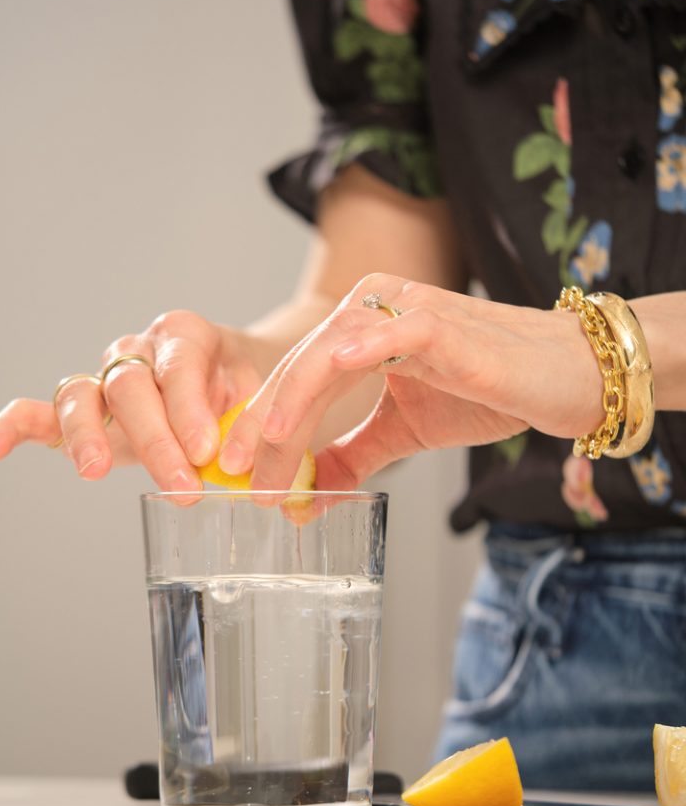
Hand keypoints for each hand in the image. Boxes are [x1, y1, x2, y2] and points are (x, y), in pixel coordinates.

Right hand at [0, 311, 262, 492]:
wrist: (239, 379)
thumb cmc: (249, 390)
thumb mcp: (264, 399)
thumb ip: (251, 428)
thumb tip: (240, 469)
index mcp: (185, 336)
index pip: (178, 365)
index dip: (189, 408)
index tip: (206, 450)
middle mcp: (137, 351)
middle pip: (129, 386)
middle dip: (154, 439)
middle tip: (182, 486)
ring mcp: (105, 379)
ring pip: (81, 395)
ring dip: (86, 435)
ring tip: (94, 470)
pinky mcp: (86, 411)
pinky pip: (40, 413)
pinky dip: (14, 427)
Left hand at [217, 274, 603, 491]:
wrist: (565, 379)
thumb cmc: (488, 392)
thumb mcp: (403, 432)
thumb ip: (354, 456)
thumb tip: (308, 496)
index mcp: (361, 330)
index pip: (298, 380)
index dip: (264, 426)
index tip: (239, 475)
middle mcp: (375, 309)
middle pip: (303, 366)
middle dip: (266, 423)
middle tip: (240, 473)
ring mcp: (409, 311)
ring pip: (332, 351)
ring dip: (297, 401)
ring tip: (270, 448)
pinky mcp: (445, 325)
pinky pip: (395, 332)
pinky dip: (362, 349)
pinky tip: (334, 371)